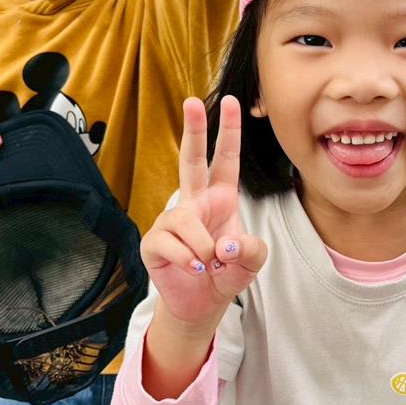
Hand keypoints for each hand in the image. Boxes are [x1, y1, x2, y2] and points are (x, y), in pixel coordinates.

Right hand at [140, 96, 267, 329]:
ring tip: (209, 264)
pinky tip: (194, 269)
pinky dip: (187, 259)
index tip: (231, 100)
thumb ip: (251, 251)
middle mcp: (194, 202)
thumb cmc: (226, 274)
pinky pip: (171, 244)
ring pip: (186, 221)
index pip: (226, 159)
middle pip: (191, 160)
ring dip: (203, 246)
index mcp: (220, 198)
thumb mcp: (252, 263)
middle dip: (193, 130)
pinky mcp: (154, 242)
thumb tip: (224, 244)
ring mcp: (171, 221)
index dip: (229, 131)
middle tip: (192, 101)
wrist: (201, 304)